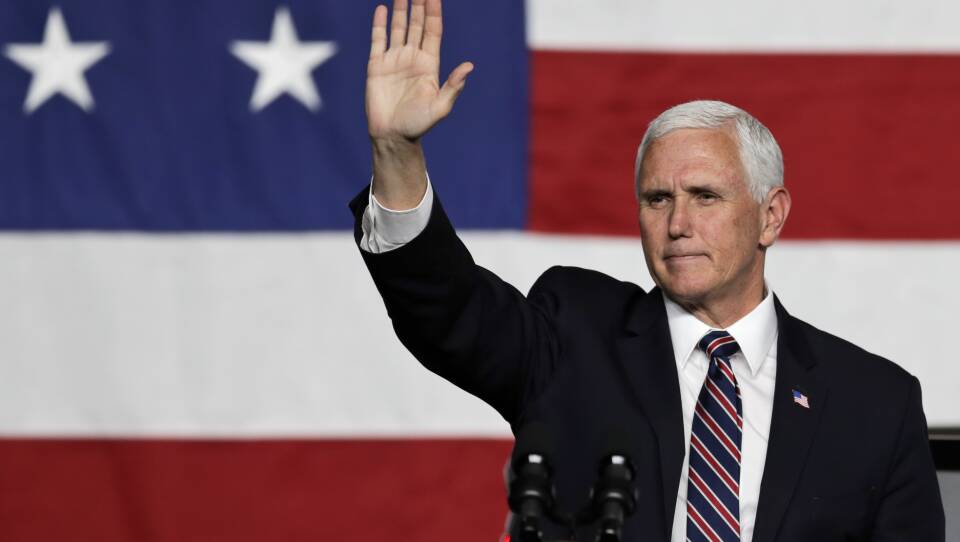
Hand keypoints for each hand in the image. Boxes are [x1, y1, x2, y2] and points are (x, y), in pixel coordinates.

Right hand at [366, 0, 472, 142]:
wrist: (393, 136)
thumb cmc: (418, 125)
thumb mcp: (440, 107)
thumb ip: (453, 86)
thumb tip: (469, 66)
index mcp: (429, 65)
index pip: (432, 31)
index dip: (433, 12)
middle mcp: (412, 58)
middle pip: (417, 25)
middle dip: (418, 5)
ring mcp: (394, 61)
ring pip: (398, 28)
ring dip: (401, 9)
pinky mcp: (376, 66)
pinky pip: (378, 40)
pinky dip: (379, 24)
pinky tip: (381, 9)